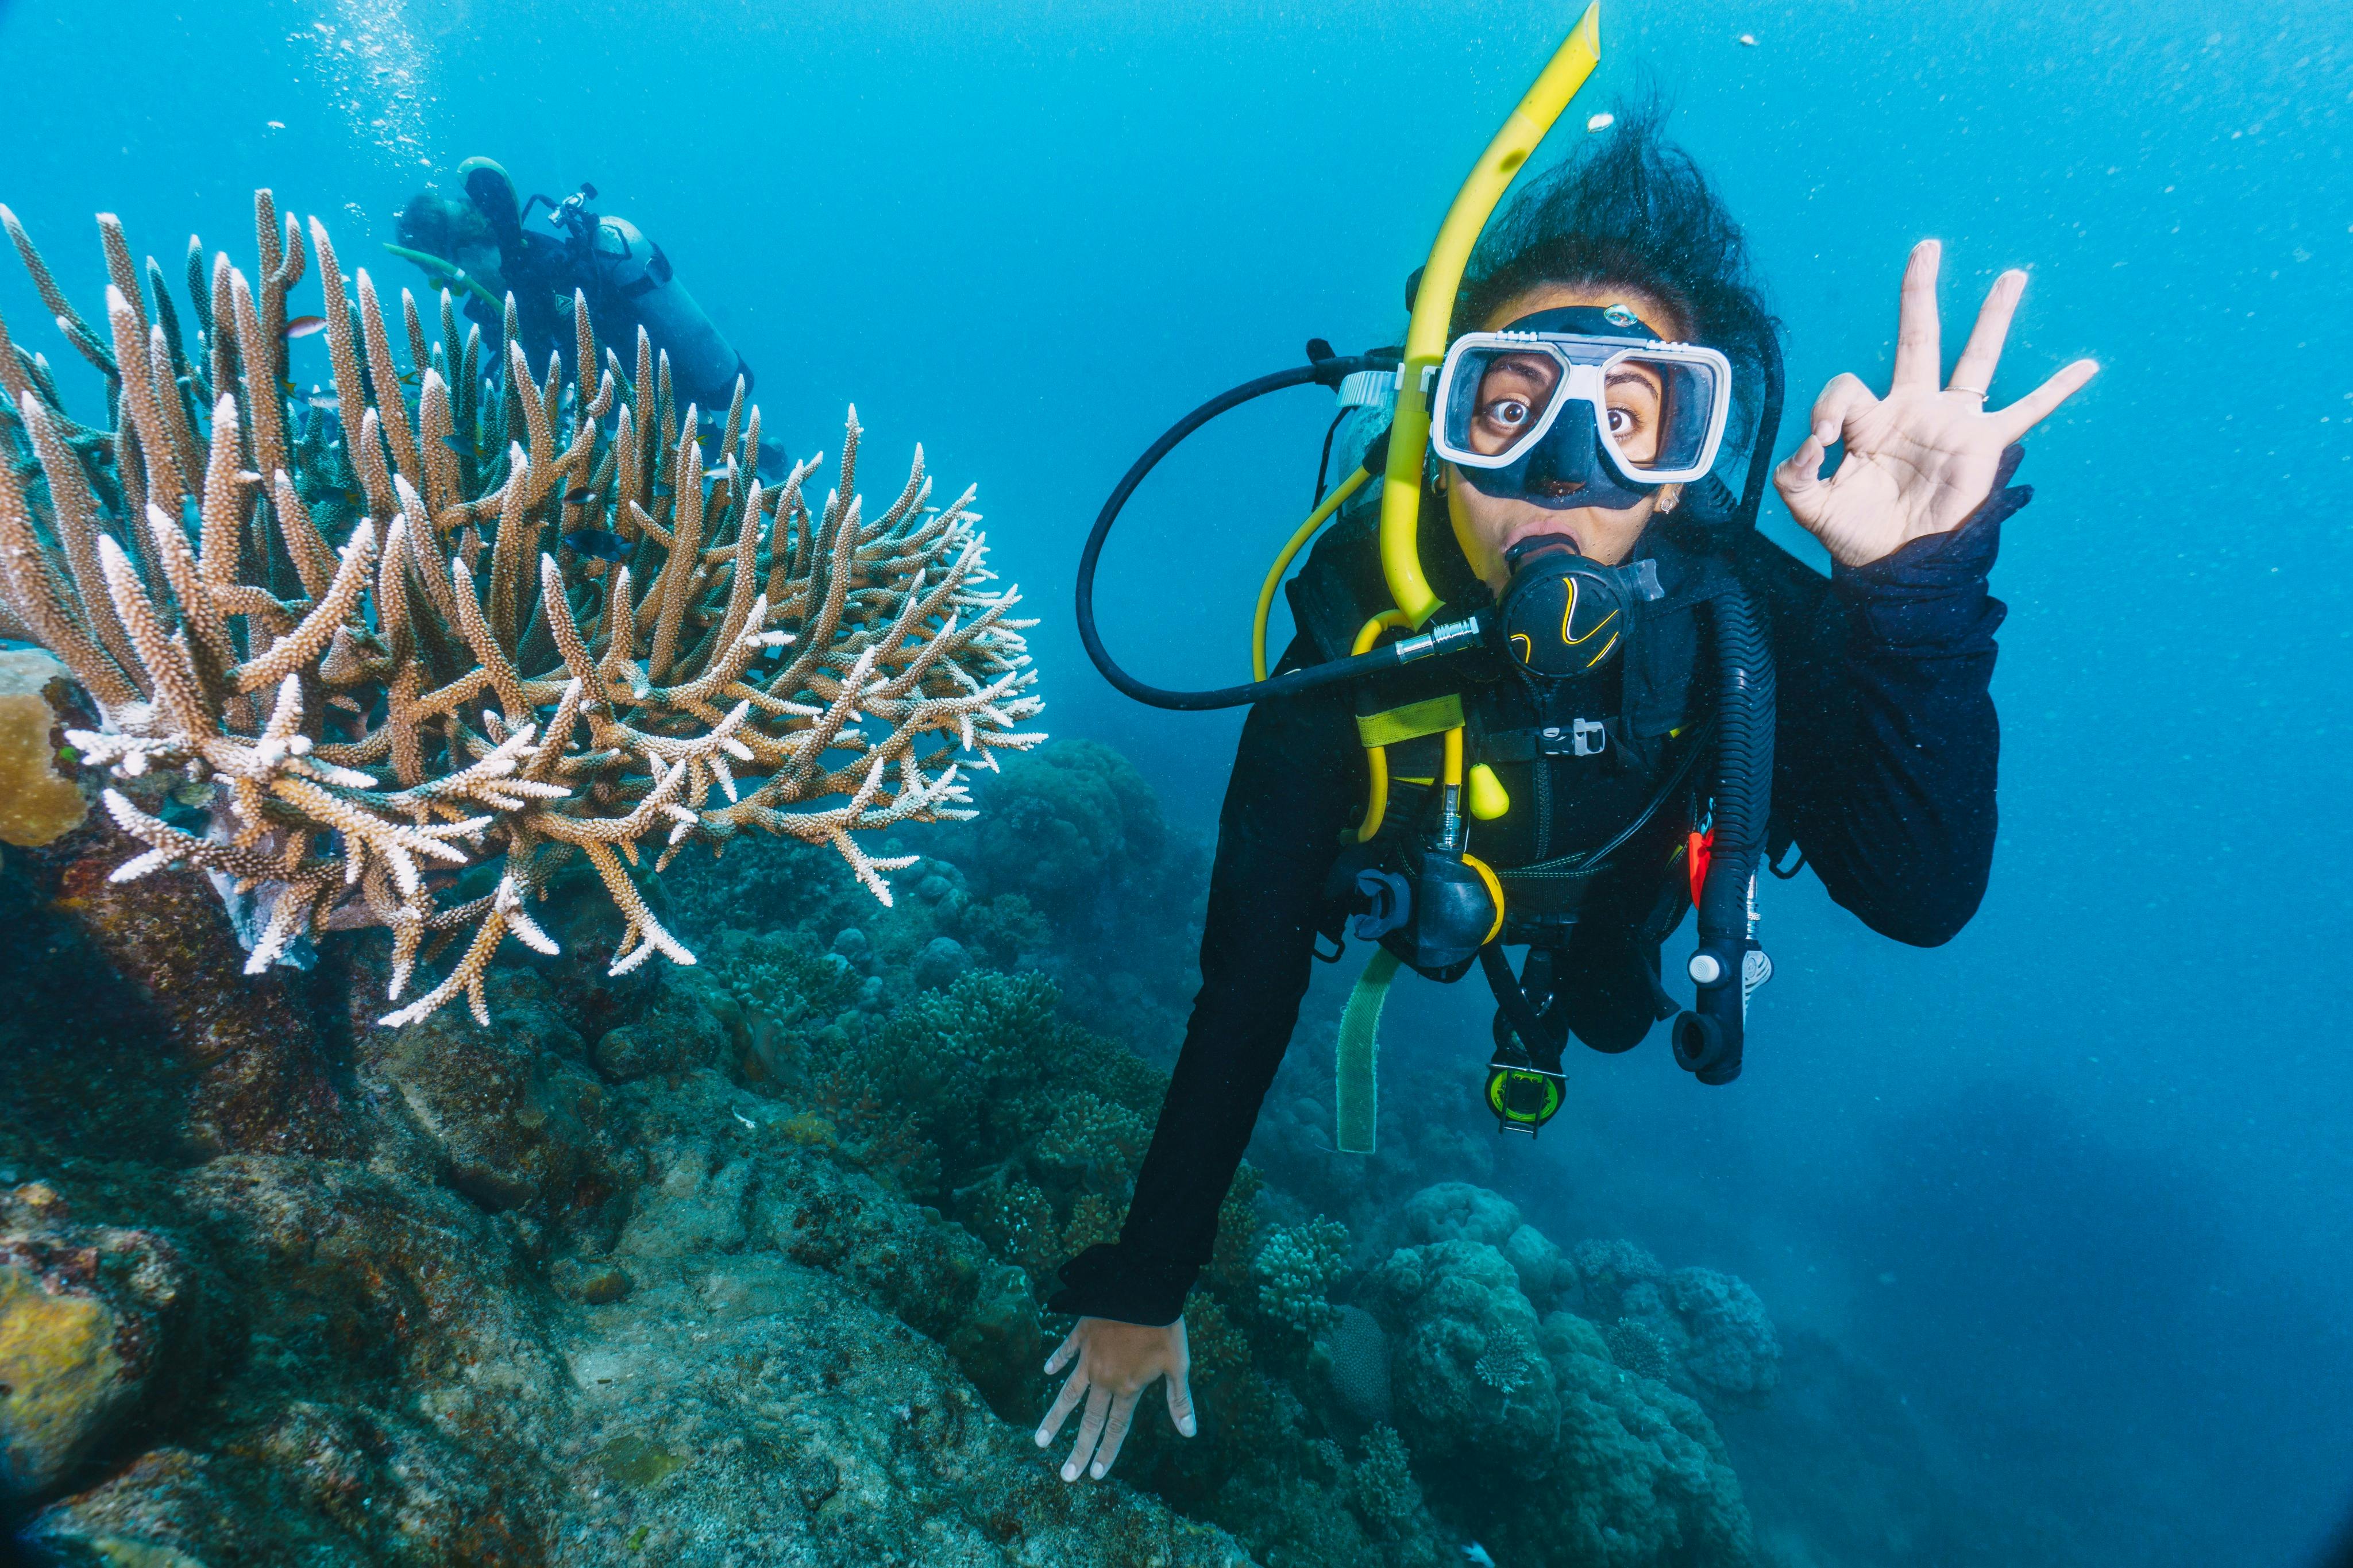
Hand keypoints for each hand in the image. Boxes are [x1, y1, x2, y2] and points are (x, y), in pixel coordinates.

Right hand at [1034, 1315, 1195, 1480]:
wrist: (1143, 1287)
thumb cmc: (1165, 1326)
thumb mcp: (1179, 1364)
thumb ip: (1179, 1400)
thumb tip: (1189, 1433)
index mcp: (1128, 1387)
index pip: (1115, 1428)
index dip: (1106, 1452)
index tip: (1095, 1475)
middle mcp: (1104, 1378)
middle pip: (1089, 1421)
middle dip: (1078, 1450)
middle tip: (1065, 1475)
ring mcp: (1089, 1358)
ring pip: (1068, 1394)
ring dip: (1055, 1418)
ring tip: (1040, 1440)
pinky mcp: (1081, 1334)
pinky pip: (1066, 1351)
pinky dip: (1056, 1360)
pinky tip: (1046, 1371)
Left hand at [1775, 239, 2098, 568]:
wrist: (1891, 567)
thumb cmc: (1852, 532)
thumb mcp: (1805, 500)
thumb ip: (1794, 468)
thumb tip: (1814, 442)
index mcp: (1869, 418)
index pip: (1847, 386)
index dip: (1828, 408)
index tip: (1821, 443)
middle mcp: (1914, 408)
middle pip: (1919, 336)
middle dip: (1920, 292)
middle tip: (1927, 248)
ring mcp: (1952, 422)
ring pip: (1977, 357)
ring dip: (1993, 315)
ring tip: (2011, 276)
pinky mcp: (1982, 445)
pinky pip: (2027, 411)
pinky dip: (2057, 390)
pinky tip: (2087, 366)